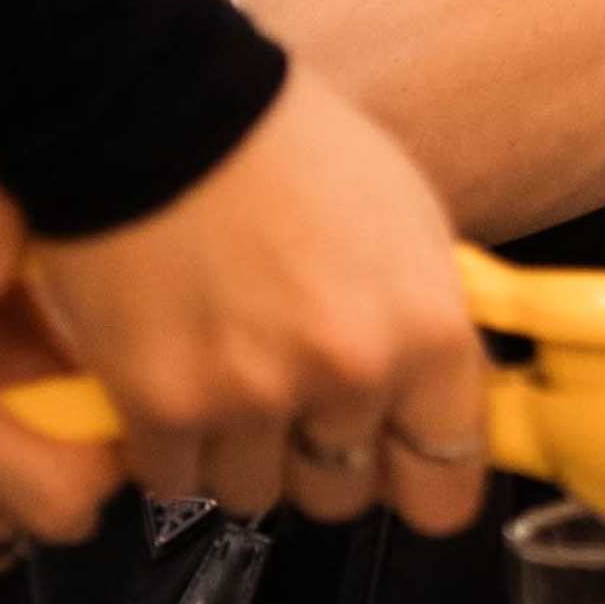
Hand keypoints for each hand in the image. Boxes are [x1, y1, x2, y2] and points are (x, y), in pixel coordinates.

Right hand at [21, 67, 491, 532]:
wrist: (158, 105)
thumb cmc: (292, 149)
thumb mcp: (407, 222)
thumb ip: (425, 328)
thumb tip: (430, 406)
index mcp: (428, 333)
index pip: (446, 485)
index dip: (417, 477)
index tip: (394, 462)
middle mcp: (349, 379)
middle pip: (343, 497)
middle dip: (319, 458)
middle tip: (291, 397)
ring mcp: (251, 399)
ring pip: (255, 493)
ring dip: (240, 453)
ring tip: (221, 378)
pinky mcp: (160, 406)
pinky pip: (175, 479)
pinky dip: (169, 448)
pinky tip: (168, 382)